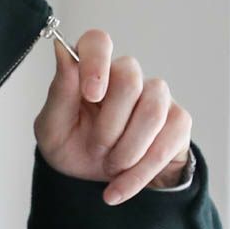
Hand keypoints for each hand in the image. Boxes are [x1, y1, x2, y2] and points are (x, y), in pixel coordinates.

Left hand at [33, 28, 192, 205]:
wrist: (96, 183)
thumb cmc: (71, 147)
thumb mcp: (52, 128)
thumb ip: (59, 92)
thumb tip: (61, 49)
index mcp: (90, 71)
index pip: (97, 41)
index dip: (96, 62)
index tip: (91, 95)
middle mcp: (126, 76)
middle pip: (130, 78)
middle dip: (109, 126)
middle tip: (95, 147)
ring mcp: (156, 97)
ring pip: (153, 111)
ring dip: (126, 151)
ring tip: (109, 166)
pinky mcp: (177, 122)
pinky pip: (168, 142)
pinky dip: (139, 173)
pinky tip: (119, 187)